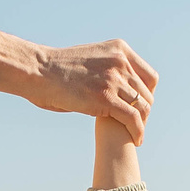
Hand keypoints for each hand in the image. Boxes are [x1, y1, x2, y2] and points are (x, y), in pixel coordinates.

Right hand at [27, 40, 158, 137]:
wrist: (39, 71)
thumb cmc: (57, 69)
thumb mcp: (90, 59)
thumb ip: (106, 68)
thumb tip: (111, 81)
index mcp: (119, 50)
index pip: (150, 76)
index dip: (149, 95)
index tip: (141, 107)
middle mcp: (121, 62)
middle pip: (148, 93)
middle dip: (145, 112)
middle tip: (138, 125)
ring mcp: (114, 79)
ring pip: (143, 107)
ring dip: (142, 124)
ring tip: (138, 135)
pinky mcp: (106, 98)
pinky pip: (132, 118)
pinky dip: (138, 131)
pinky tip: (136, 140)